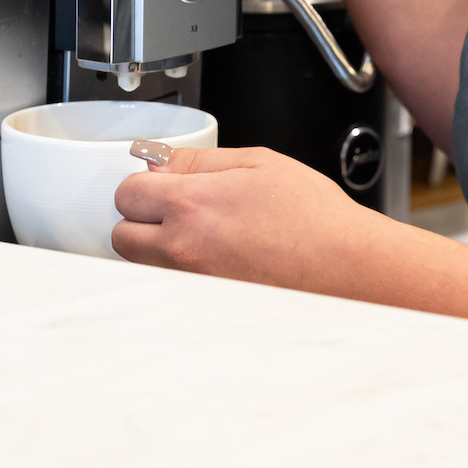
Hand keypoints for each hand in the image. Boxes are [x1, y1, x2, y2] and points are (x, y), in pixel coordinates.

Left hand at [110, 145, 377, 290]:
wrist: (346, 266)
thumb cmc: (313, 217)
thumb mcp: (257, 162)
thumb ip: (199, 162)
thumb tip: (161, 162)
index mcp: (192, 205)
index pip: (126, 193)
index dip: (142, 183)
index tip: (158, 182)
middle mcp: (183, 250)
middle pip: (121, 236)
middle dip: (139, 219)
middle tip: (172, 209)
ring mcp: (193, 283)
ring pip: (143, 265)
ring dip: (155, 248)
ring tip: (198, 234)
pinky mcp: (207, 305)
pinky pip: (171, 287)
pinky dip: (180, 272)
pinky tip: (214, 258)